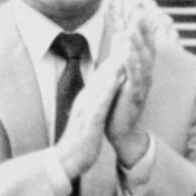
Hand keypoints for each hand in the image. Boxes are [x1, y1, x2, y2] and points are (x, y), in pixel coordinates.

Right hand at [54, 53, 125, 181]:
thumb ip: (95, 101)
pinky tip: (116, 80)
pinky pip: (100, 103)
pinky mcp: (89, 121)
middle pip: (103, 73)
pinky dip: (108, 90)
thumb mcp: (88, 115)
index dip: (116, 56)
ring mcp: (86, 109)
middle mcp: (86, 99)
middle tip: (129, 35)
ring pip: (102, 83)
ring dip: (113, 66)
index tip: (128, 41)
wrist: (66, 159)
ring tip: (125, 50)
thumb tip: (104, 89)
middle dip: (117, 54)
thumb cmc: (79, 139)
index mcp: (87, 98)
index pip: (103, 74)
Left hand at [105, 16, 154, 166]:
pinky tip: (128, 55)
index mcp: (141, 68)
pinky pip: (135, 79)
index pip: (143, 43)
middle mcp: (145, 75)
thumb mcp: (121, 74)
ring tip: (132, 29)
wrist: (121, 131)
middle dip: (142, 30)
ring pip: (142, 61)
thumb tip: (121, 33)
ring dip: (138, 45)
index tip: (138, 7)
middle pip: (147, 48)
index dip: (142, 25)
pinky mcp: (135, 96)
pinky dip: (132, 66)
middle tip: (139, 11)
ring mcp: (141, 85)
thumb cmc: (120, 101)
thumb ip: (123, 54)